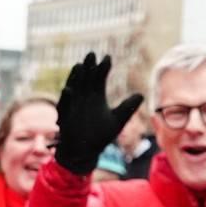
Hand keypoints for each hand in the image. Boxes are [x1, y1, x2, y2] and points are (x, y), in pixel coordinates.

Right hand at [54, 53, 141, 174]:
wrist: (85, 152)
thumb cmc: (99, 136)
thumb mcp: (117, 121)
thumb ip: (127, 108)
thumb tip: (141, 95)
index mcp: (96, 96)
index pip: (99, 78)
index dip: (103, 68)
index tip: (107, 58)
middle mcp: (83, 97)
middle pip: (86, 78)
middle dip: (88, 67)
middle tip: (92, 54)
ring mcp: (73, 106)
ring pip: (74, 87)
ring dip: (75, 77)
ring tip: (79, 66)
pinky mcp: (65, 117)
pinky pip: (64, 106)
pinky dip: (66, 98)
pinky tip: (69, 90)